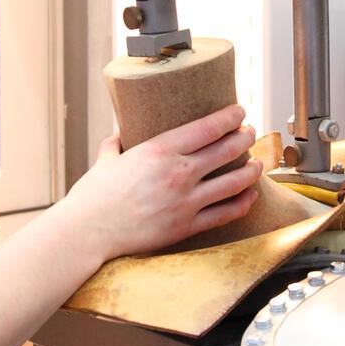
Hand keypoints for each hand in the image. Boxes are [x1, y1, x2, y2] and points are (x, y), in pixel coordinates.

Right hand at [56, 105, 262, 264]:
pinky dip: (243, 202)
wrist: (87, 233)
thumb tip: (118, 135)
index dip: (230, 118)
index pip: (207, 128)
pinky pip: (226, 213)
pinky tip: (249, 195)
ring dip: (252, 169)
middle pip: (227, 150)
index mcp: (159, 150)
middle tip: (250, 134)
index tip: (240, 112)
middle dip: (245, 138)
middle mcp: (178, 173)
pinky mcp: (187, 226)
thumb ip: (115, 145)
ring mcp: (185, 201)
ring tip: (257, 163)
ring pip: (234, 181)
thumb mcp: (105, 161)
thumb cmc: (92, 197)